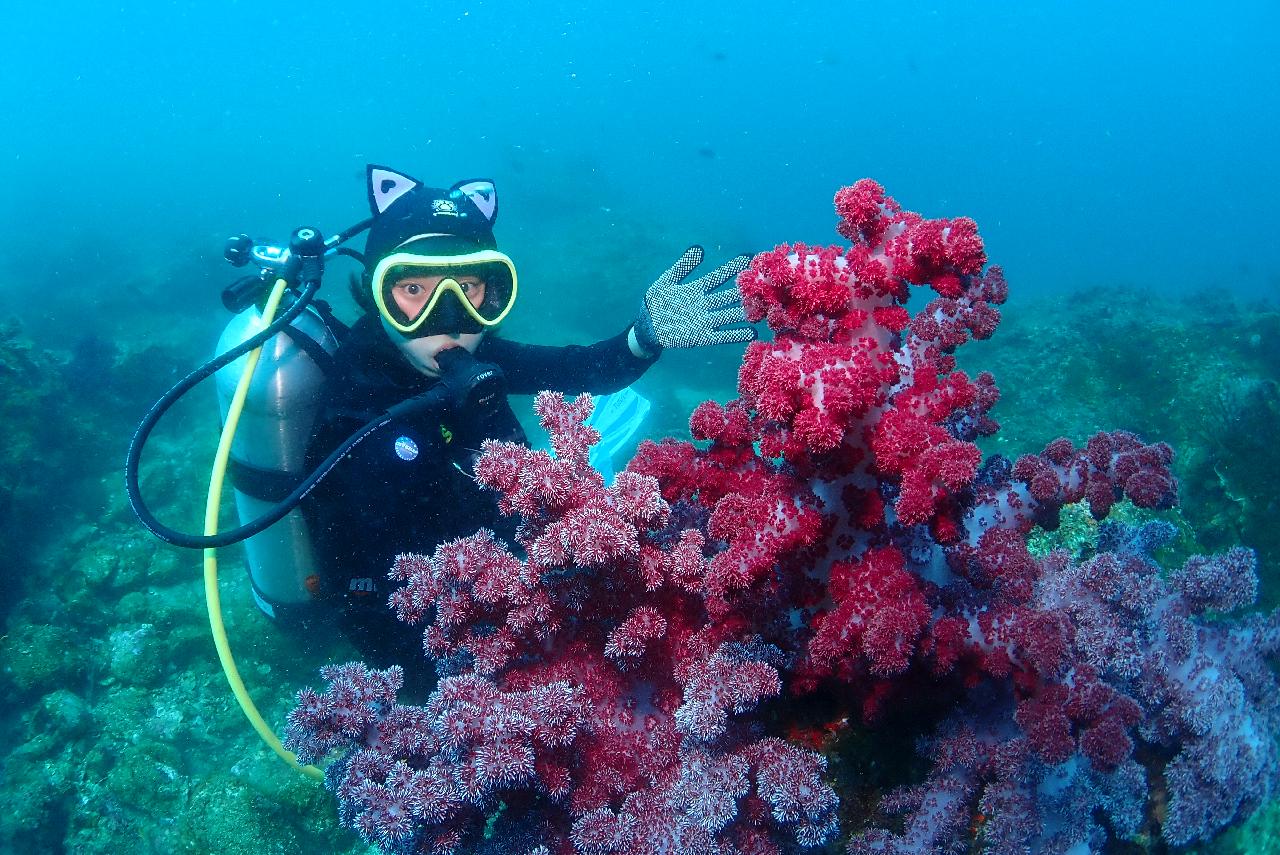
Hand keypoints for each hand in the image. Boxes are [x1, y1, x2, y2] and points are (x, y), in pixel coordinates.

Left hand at [631, 246, 754, 355]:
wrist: (646, 327)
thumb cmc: (656, 302)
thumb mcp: (666, 281)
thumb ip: (682, 267)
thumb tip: (698, 249)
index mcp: (696, 289)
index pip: (717, 277)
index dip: (731, 269)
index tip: (747, 258)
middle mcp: (704, 304)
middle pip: (727, 297)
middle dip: (743, 291)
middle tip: (762, 284)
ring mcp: (704, 321)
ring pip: (728, 315)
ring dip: (743, 312)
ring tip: (760, 309)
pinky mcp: (701, 337)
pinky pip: (721, 336)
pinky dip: (736, 334)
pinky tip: (751, 333)